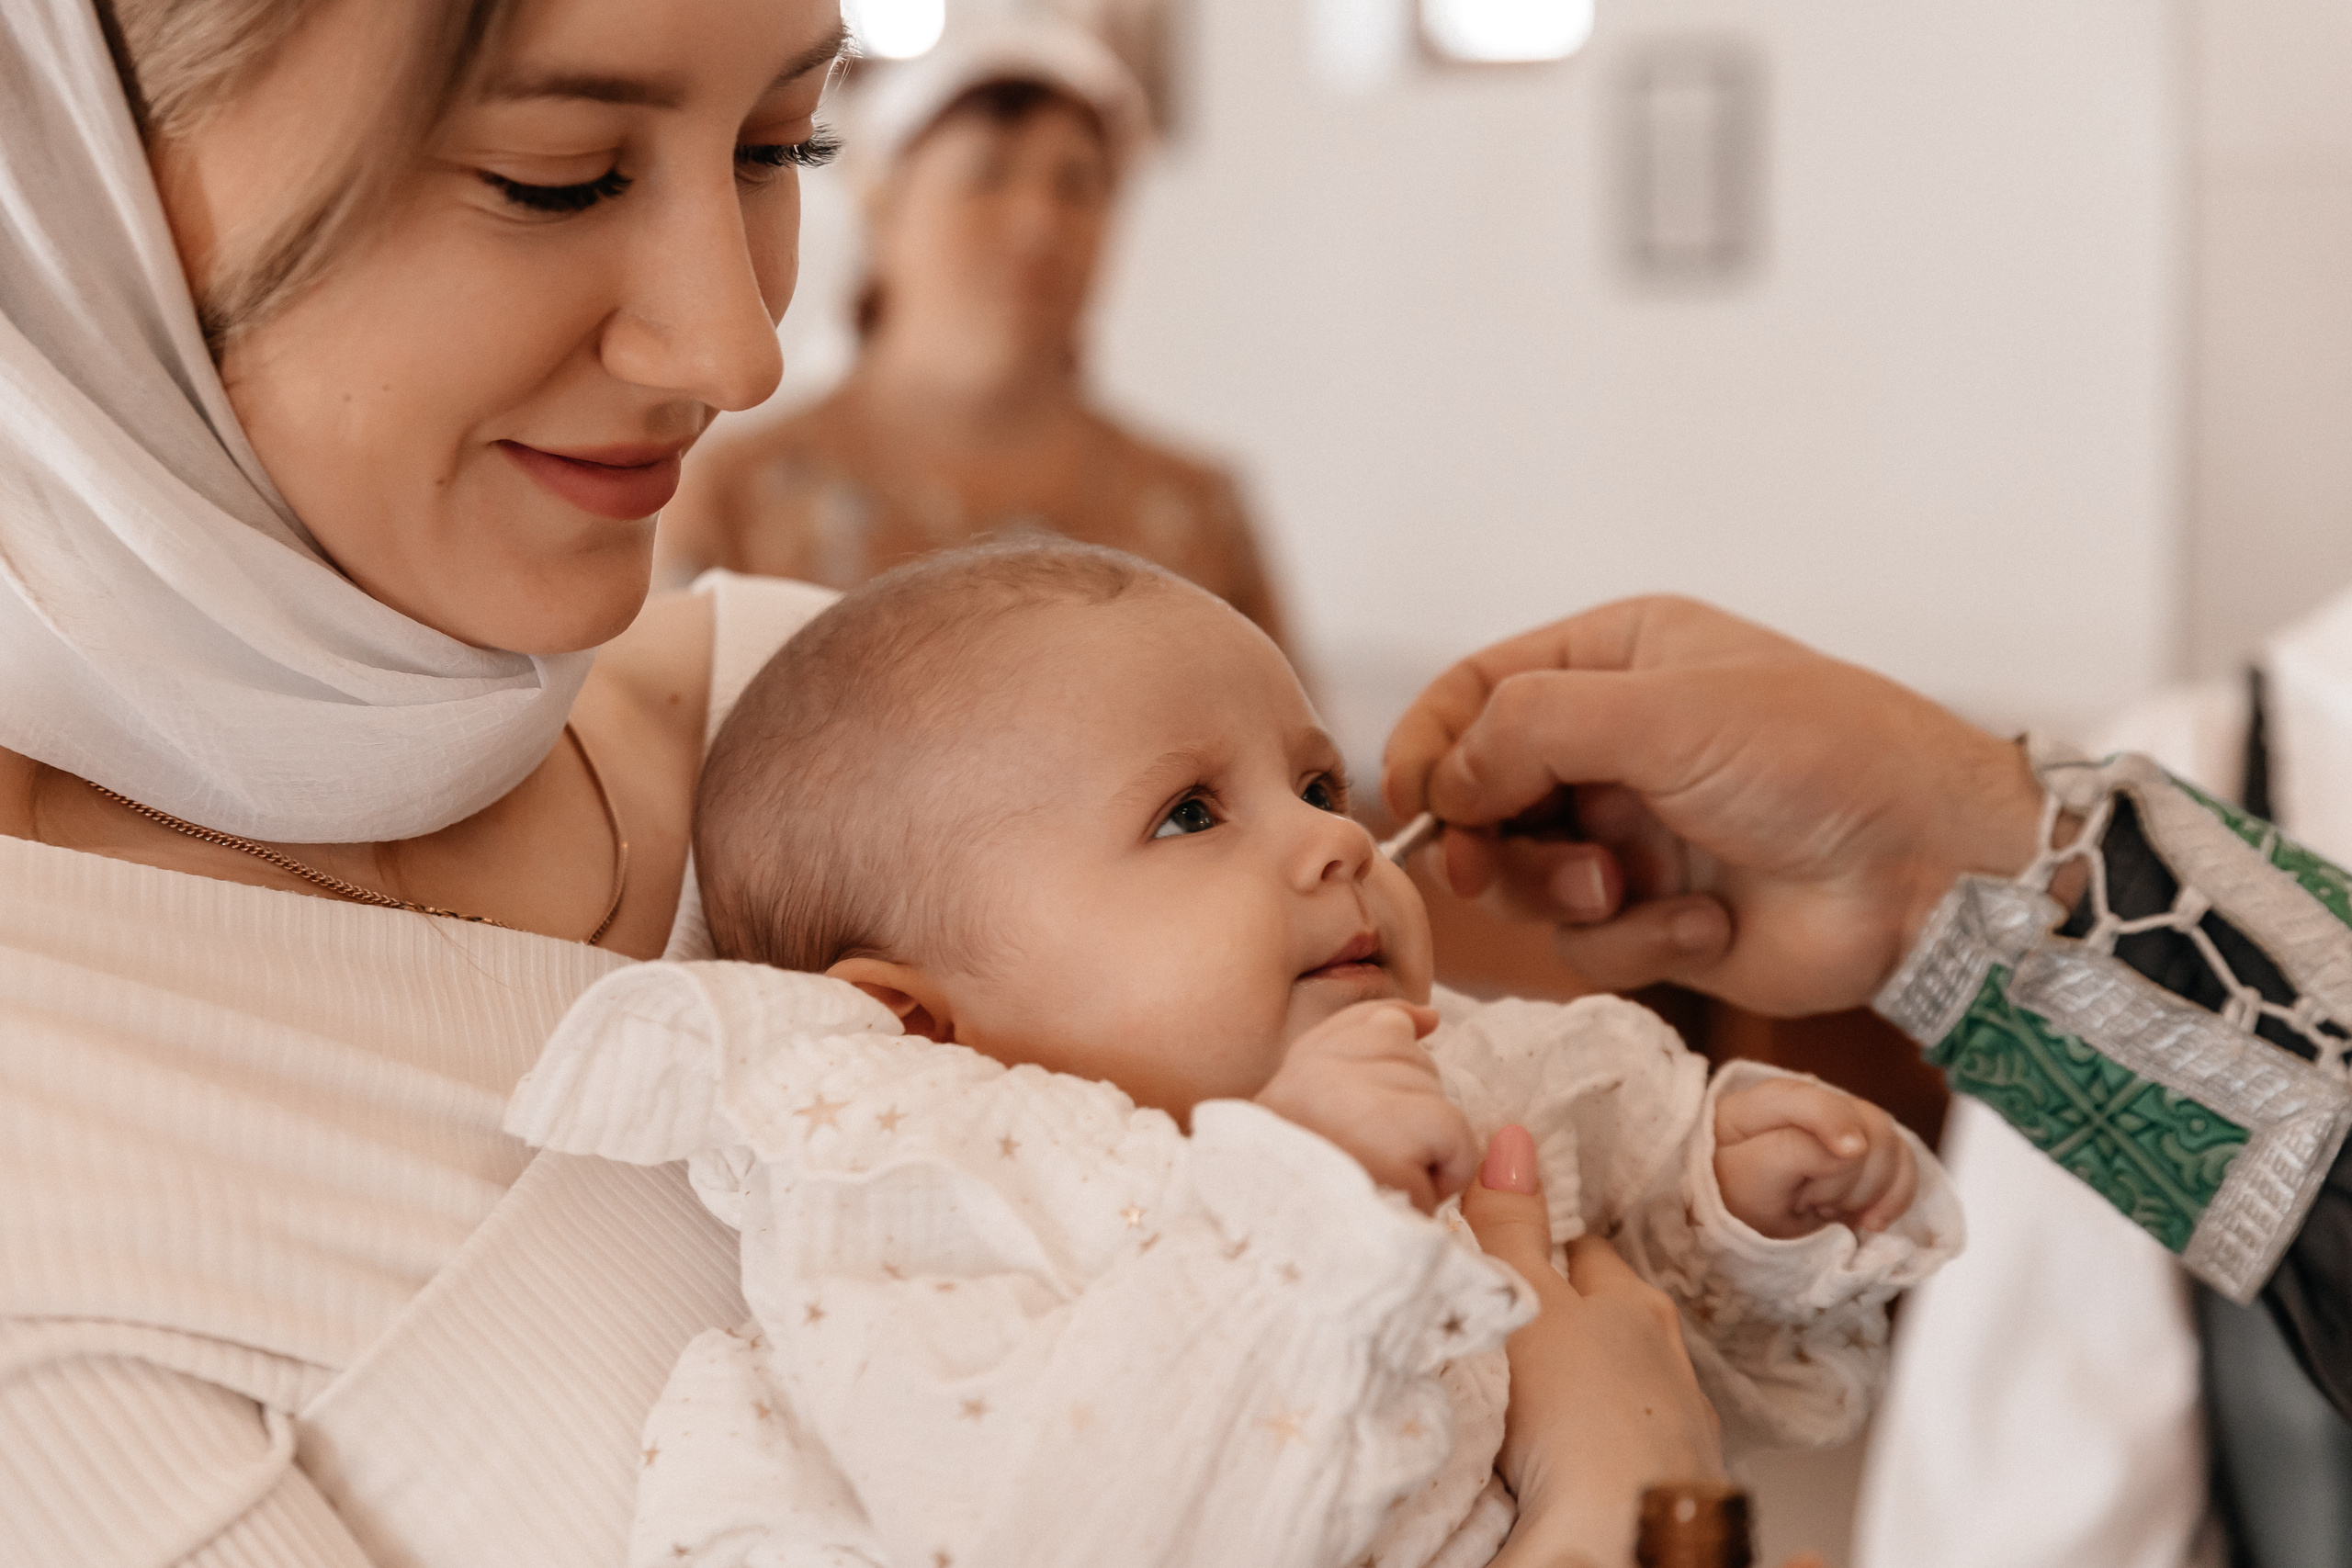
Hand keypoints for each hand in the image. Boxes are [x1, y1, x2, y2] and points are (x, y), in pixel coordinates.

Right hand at [1254, 999, 1479, 1211]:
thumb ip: (1368, 1064)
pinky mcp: (1392, 1137)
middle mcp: (1307, 1077)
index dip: (1393, 1045)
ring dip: (1423, 1152)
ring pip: (1435, 1096)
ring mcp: (1348, 1103)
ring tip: (1377, 1192)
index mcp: (1283, 1085)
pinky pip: (1457, 1137)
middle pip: (1409, 1056)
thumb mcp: (1322, 1135)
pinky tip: (1402, 1200)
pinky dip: (1446, 1173)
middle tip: (1365, 1174)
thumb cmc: (1312, 1224)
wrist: (1295, 1286)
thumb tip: (1429, 1019)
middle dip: (1408, 1115)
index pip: (1363, 1025)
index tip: (1396, 1076)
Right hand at [1380, 597, 2047, 1015]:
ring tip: (1630, 887)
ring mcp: (1636, 833)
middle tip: (1485, 863)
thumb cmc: (1816, 757)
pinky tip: (1706, 923)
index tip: (1411, 802)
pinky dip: (1638, 940)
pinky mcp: (1660, 918)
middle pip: (1482, 793)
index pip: (1475, 692)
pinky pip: (1589, 945)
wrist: (1928, 869)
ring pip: (1524, 878)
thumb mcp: (1659, 712)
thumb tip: (1441, 785)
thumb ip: (1526, 730)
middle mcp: (1615, 744)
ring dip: (1566, 892)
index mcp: (1615, 661)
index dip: (1428, 745)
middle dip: (1488, 836)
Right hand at [1464, 1125, 1723, 1567]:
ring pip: (1623, 1380)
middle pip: (1610, 1316)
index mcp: (1633, 1302)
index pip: (1586, 1250)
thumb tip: (1511, 1138)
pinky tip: (1561, 1455)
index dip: (1547, 1245)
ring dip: (1585, 1381)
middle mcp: (1666, 1357)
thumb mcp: (1526, 1300)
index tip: (1512, 1248)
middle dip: (1570, 1315)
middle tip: (1513, 1320)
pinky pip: (1624, 1440)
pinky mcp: (1667, 1482)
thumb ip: (1511, 1227)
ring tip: (1531, 1395)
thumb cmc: (1582, 1413)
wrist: (1628, 1529)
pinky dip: (1595, 1438)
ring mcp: (1676, 1422)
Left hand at [1713, 1079, 1918, 1237]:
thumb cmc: (1733, 1200)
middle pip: (1866, 1124)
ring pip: (1892, 1145)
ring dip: (1868, 1192)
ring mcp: (1844, 1127)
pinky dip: (1894, 1198)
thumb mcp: (1747, 1180)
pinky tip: (1868, 1222)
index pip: (1812, 1096)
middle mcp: (1812, 1105)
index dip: (1837, 1120)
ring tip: (1827, 1212)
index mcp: (1766, 1102)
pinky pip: (1905, 1166)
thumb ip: (1792, 1152)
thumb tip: (1855, 1147)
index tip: (1848, 1153)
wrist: (1745, 1230)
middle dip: (1847, 1178)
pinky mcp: (1868, 1154)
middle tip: (1810, 1205)